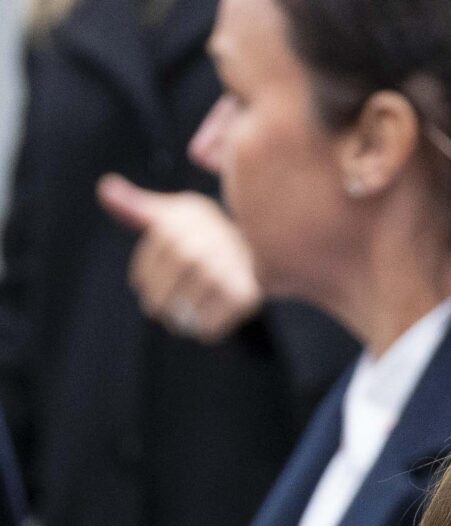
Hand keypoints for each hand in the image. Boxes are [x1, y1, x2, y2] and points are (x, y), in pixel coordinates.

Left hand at [96, 176, 261, 342]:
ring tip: (176, 322)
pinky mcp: (247, 292)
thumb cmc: (204, 236)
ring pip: (192, 296)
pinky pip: (215, 318)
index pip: (161, 244)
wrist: (263, 256)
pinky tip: (202, 328)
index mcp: (191, 214)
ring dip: (180, 314)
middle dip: (160, 294)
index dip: (145, 270)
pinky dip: (206, 327)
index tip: (141, 287)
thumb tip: (104, 189)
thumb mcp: (171, 216)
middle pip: (175, 270)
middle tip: (155, 311)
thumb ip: (137, 206)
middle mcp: (212, 235)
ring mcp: (231, 264)